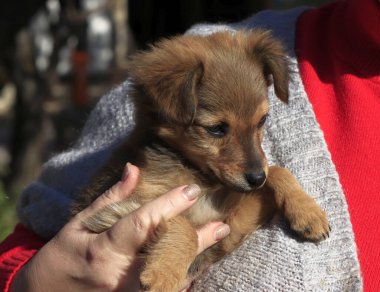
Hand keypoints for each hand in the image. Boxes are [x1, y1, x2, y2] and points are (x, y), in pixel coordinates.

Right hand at [11, 163, 229, 291]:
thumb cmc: (63, 253)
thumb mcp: (80, 222)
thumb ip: (111, 198)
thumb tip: (134, 169)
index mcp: (104, 250)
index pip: (143, 224)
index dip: (170, 206)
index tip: (192, 190)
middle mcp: (120, 275)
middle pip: (166, 252)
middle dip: (196, 237)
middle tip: (221, 223)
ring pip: (171, 273)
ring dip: (197, 255)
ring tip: (219, 236)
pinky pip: (165, 289)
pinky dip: (183, 275)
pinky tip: (200, 262)